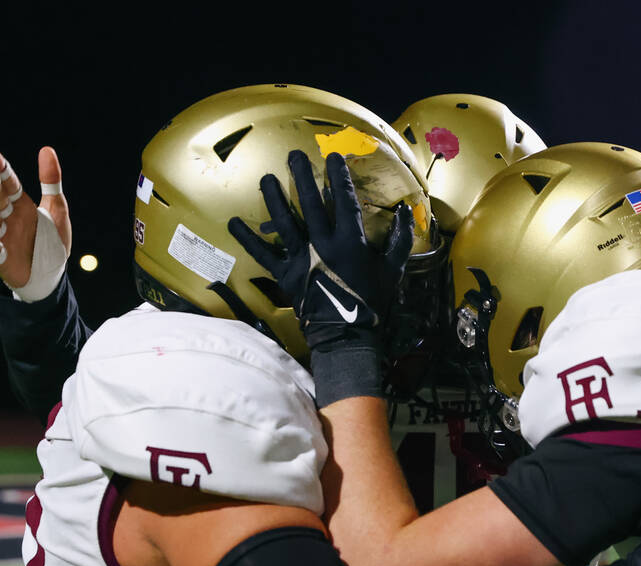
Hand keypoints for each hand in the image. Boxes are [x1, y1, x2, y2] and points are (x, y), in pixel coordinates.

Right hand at [0, 147, 70, 297]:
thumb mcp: (56, 209)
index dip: (1, 170)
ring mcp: (3, 236)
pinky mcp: (1, 257)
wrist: (52, 276)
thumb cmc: (52, 241)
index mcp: (21, 206)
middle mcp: (8, 218)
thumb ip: (51, 181)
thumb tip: (46, 148)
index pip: (9, 184)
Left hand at [228, 150, 412, 349]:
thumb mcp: (393, 271)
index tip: (333, 156)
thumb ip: (400, 241)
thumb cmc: (371, 302)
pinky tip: (234, 222)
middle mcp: (322, 244)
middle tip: (294, 155)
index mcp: (350, 241)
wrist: (346, 336)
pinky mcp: (285, 274)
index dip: (339, 177)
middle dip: (303, 177)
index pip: (344, 200)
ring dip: (274, 198)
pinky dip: (248, 239)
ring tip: (266, 178)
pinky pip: (263, 254)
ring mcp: (300, 259)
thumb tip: (406, 212)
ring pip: (284, 222)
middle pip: (310, 204)